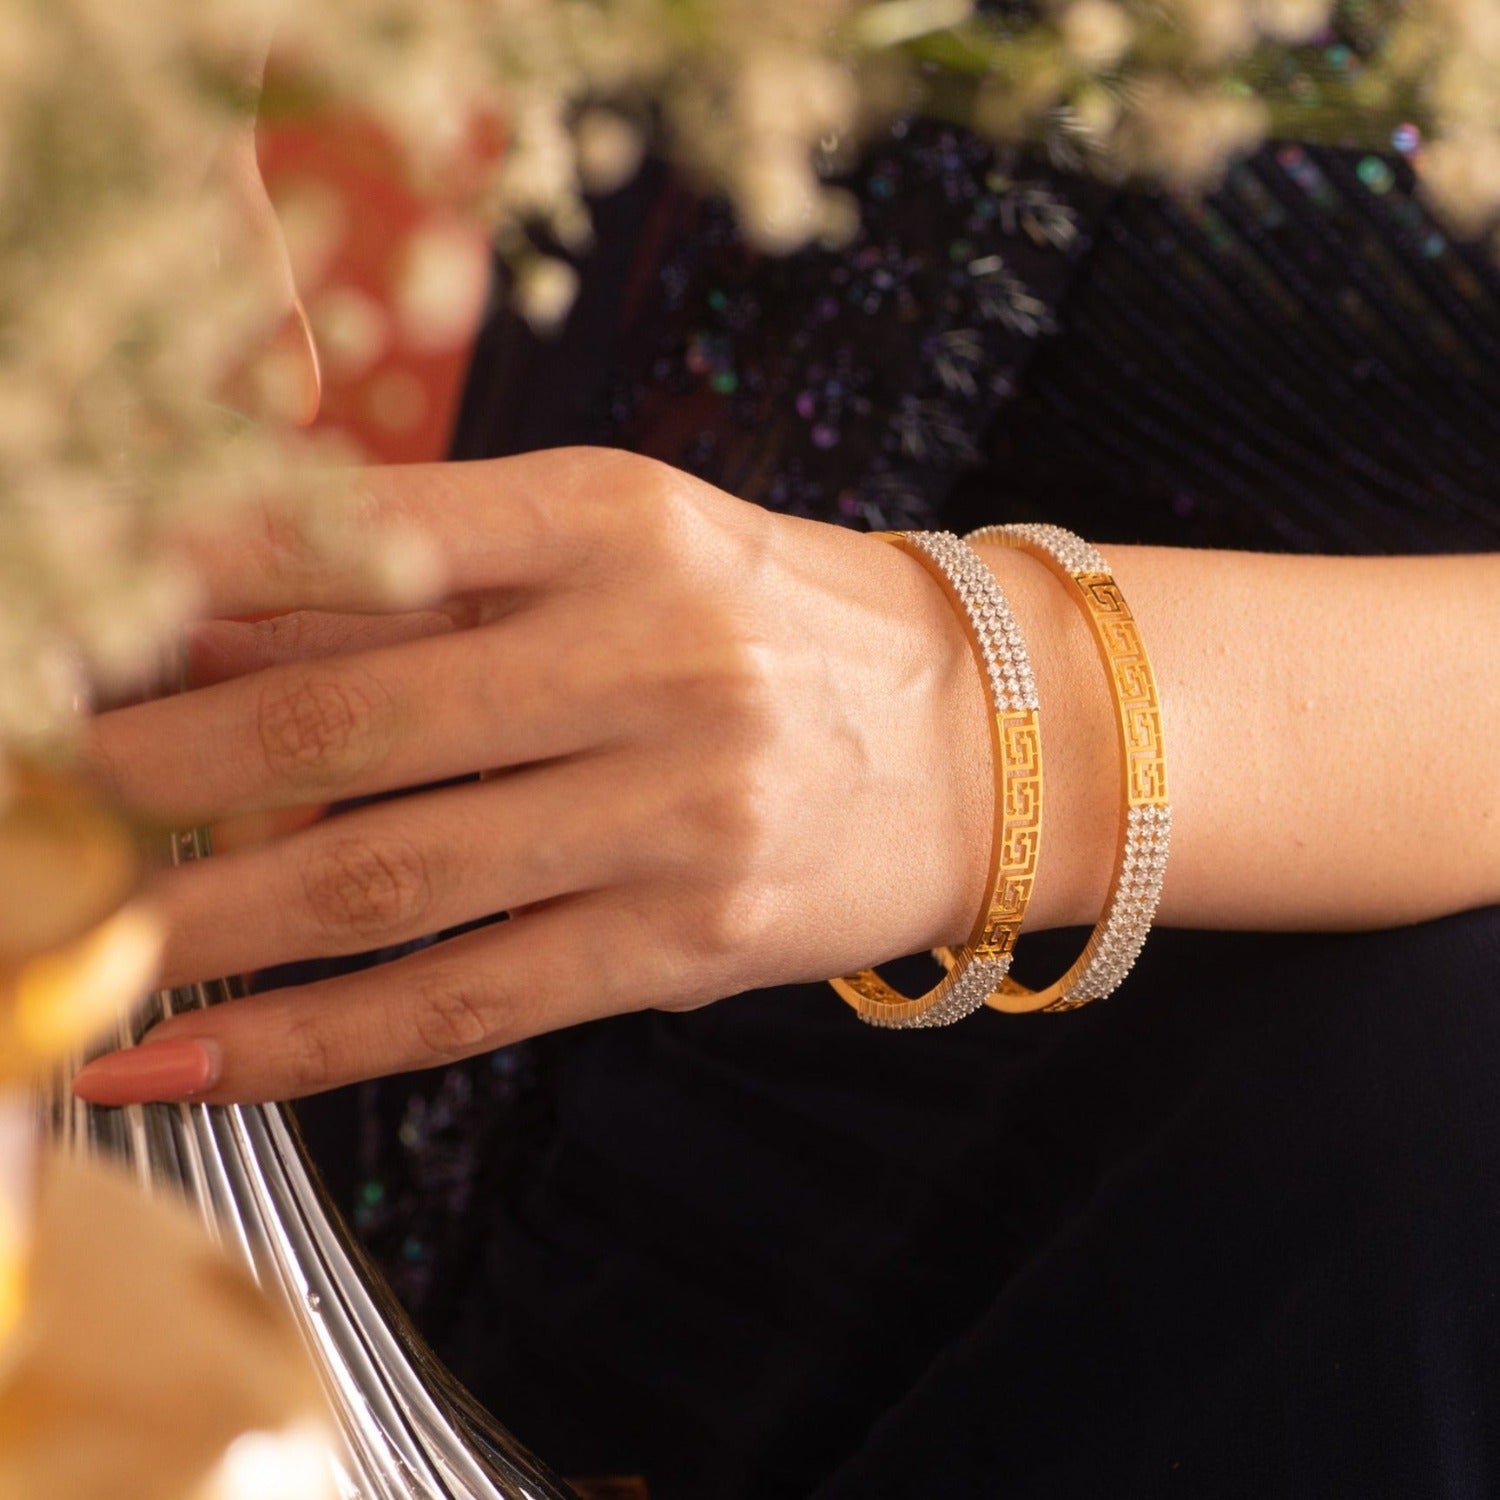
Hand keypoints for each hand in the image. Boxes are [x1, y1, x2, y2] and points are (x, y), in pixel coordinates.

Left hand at [72, 448, 994, 1102]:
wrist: (983, 732)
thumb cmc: (779, 622)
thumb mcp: (630, 549)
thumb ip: (437, 587)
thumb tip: (212, 628)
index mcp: (614, 520)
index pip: (359, 536)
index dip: (180, 583)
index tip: (59, 620)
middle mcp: (644, 654)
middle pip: (343, 724)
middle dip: (147, 770)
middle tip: (31, 799)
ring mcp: (672, 807)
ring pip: (385, 879)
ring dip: (198, 922)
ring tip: (65, 943)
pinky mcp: (685, 938)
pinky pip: (467, 997)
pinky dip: (310, 1041)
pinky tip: (188, 1061)